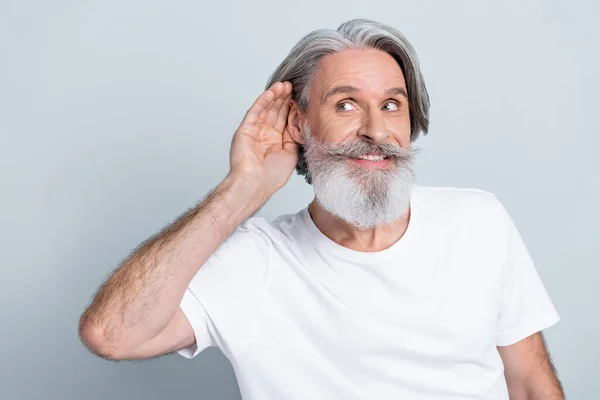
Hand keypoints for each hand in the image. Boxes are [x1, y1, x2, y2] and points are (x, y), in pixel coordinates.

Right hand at [228, 81, 297, 198]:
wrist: (256, 183)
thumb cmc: (272, 176)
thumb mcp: (291, 154)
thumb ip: (293, 137)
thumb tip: (299, 123)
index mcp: (275, 141)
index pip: (283, 119)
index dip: (291, 107)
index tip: (299, 96)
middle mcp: (264, 135)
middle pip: (275, 111)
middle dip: (283, 98)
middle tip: (292, 85)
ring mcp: (254, 131)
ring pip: (266, 109)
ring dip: (274, 96)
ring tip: (284, 85)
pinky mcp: (245, 129)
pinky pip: (255, 111)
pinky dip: (263, 101)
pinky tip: (272, 92)